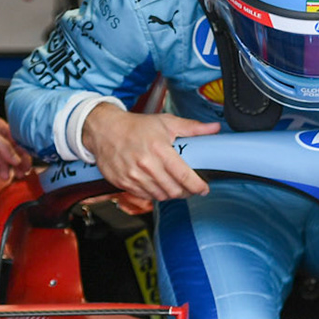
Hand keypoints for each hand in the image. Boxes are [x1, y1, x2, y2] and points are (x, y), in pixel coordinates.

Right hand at [81, 106, 219, 200]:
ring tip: (175, 187)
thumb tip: (214, 128)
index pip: (184, 176)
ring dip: (171, 194)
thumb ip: (192, 128)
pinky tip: (158, 185)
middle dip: (186, 192)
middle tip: (191, 188)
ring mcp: (133, 176)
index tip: (204, 188)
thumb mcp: (166, 122)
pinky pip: (145, 196)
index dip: (197, 186)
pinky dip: (154, 194)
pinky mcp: (123, 183)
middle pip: (174, 190)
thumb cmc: (136, 126)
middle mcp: (146, 165)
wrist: (105, 129)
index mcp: (159, 149)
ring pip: (160, 196)